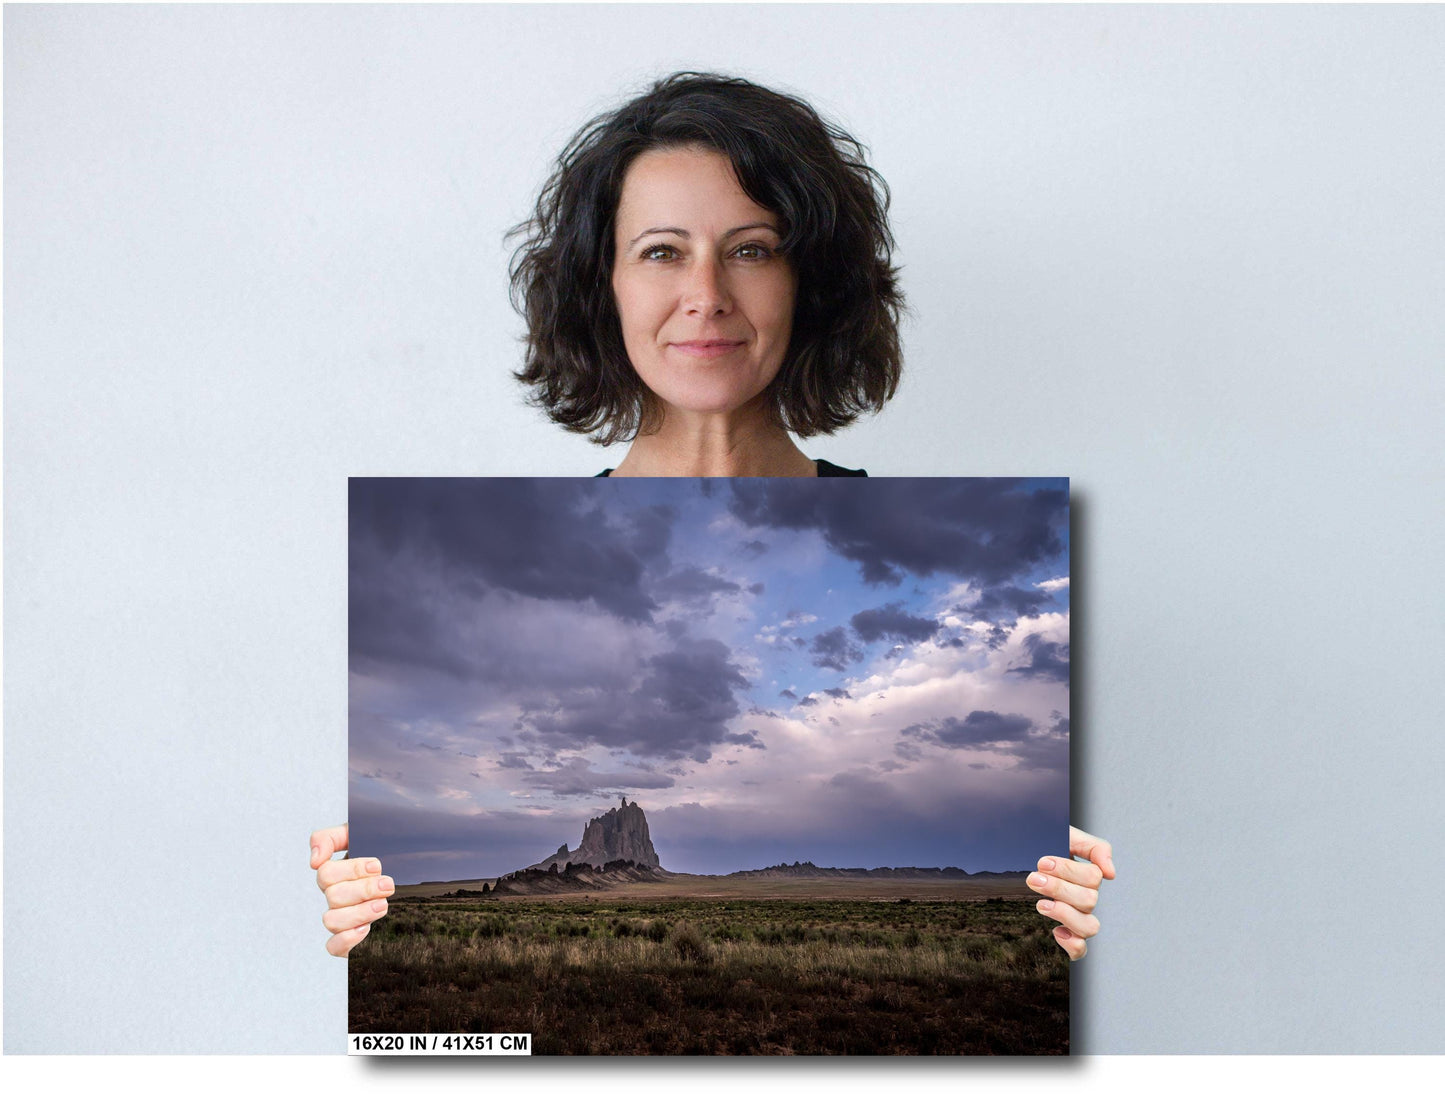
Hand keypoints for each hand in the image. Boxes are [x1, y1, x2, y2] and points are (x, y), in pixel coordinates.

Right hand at [310, 823, 393, 957]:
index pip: (326, 873)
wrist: (407, 873)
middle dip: (363, 890)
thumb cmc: (381, 854)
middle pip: (333, 896)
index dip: (351, 870)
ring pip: (332, 921)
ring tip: (383, 904)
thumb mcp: (359, 835)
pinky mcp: (349, 940)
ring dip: (359, 912)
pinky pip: (333, 947)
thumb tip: (314, 860)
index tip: (377, 866)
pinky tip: (366, 929)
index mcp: (335, 874)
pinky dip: (347, 939)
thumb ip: (331, 838)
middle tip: (387, 885)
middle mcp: (335, 897)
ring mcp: (341, 918)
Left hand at [1027, 826, 1114, 960]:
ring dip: (1065, 914)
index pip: (1093, 878)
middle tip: (1033, 878)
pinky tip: (1056, 931)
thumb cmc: (1043, 845)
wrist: (1017, 853)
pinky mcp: (1065, 935)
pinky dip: (1072, 944)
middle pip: (1089, 901)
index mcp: (1087, 876)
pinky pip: (1080, 950)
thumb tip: (1111, 874)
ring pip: (1089, 927)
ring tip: (1040, 904)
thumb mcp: (1068, 835)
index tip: (1041, 862)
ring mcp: (1076, 917)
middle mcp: (1085, 898)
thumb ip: (1094, 847)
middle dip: (1058, 888)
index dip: (1068, 871)